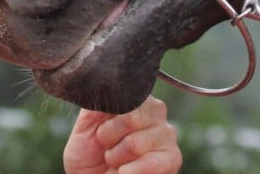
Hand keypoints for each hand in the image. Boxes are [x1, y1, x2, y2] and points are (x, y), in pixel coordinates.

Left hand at [62, 96, 181, 173]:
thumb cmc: (90, 152)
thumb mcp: (86, 125)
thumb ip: (96, 105)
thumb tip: (105, 94)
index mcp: (136, 98)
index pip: (125, 96)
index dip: (106, 117)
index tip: (99, 129)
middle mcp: (156, 112)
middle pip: (129, 119)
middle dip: (108, 138)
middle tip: (106, 147)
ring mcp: (167, 135)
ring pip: (134, 144)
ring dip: (116, 158)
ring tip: (116, 161)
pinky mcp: (173, 158)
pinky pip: (151, 164)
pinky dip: (130, 172)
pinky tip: (124, 172)